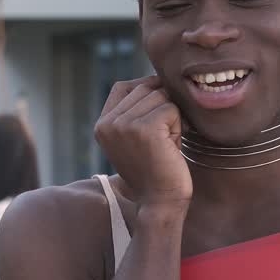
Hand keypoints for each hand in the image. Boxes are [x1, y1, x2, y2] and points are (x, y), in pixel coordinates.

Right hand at [94, 76, 192, 210]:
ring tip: (166, 144)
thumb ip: (134, 110)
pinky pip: (171, 109)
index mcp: (101, 125)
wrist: (160, 202)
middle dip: (162, 108)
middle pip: (146, 87)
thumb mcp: (135, 137)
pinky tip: (171, 147)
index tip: (158, 118)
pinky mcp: (144, 129)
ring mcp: (124, 125)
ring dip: (172, 118)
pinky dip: (178, 126)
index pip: (124, 86)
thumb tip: (157, 77)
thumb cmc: (155, 169)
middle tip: (163, 139)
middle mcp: (108, 123)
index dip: (147, 92)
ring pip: (160, 96)